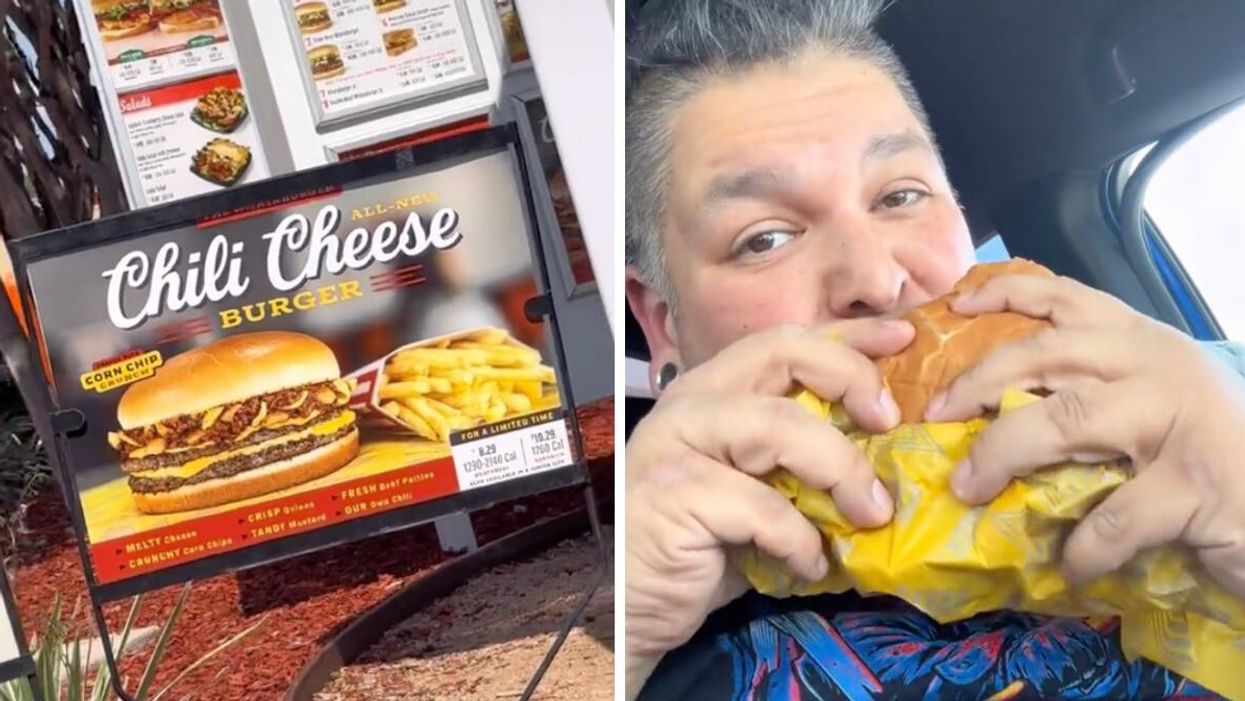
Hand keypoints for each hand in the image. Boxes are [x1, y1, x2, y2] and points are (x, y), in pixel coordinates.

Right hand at [624, 320, 912, 697]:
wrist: (633, 604)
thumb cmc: (701, 545)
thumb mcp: (761, 490)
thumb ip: (802, 463)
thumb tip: (887, 455)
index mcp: (714, 390)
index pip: (786, 340)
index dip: (848, 336)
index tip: (903, 340)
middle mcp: (692, 402)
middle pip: (781, 352)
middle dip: (849, 376)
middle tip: (889, 420)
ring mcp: (677, 444)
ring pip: (779, 425)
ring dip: (840, 469)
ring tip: (871, 513)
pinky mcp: (675, 495)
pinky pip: (762, 507)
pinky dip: (801, 540)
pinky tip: (810, 565)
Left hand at [924, 273, 1244, 597]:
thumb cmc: (1215, 460)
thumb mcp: (1154, 408)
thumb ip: (1093, 395)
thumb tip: (993, 414)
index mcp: (1145, 344)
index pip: (1068, 298)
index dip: (1007, 294)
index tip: (957, 303)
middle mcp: (1161, 368)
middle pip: (1048, 354)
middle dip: (979, 383)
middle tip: (936, 416)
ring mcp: (1181, 423)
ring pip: (1067, 419)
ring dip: (1004, 453)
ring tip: (969, 487)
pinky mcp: (1196, 487)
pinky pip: (1114, 516)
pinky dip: (1081, 546)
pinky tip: (1069, 567)